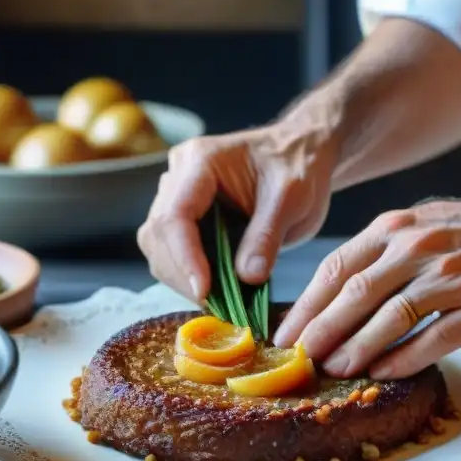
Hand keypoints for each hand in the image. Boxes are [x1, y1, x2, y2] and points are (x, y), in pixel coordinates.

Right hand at [138, 122, 337, 301]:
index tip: (203, 292)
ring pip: (159, 247)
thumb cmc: (298, 166)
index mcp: (200, 162)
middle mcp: (180, 176)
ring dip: (183, 278)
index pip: (175, 215)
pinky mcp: (187, 216)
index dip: (185, 258)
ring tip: (219, 299)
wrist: (302, 156)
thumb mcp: (292, 199)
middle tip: (217, 304)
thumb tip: (246, 278)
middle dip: (183, 274)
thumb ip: (267, 237)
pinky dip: (191, 275)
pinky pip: (174, 252)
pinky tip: (217, 289)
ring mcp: (179, 195)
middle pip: (159, 235)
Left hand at [273, 194, 460, 379]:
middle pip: (355, 295)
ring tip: (335, 370)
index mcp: (398, 227)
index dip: (307, 305)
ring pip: (390, 317)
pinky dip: (403, 358)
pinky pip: (433, 338)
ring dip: (357, 348)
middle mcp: (419, 248)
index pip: (338, 268)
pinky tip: (384, 373)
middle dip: (321, 331)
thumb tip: (339, 291)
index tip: (285, 333)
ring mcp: (452, 278)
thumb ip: (383, 251)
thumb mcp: (423, 222)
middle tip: (298, 360)